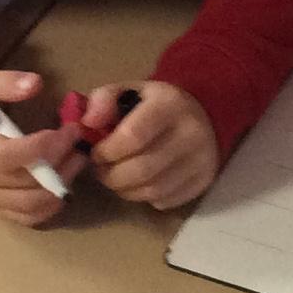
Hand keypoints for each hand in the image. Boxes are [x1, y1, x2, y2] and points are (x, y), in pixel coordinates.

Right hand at [0, 71, 79, 227]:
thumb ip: (6, 82)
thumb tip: (36, 84)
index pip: (2, 156)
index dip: (37, 149)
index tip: (63, 133)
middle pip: (21, 182)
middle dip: (57, 162)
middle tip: (77, 140)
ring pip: (28, 203)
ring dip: (59, 185)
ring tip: (77, 160)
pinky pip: (24, 217)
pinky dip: (48, 207)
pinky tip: (64, 186)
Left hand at [83, 80, 218, 209]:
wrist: (204, 113)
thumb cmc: (156, 104)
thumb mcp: (129, 91)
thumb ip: (103, 100)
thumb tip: (88, 123)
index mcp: (169, 105)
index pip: (133, 136)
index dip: (107, 151)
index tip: (96, 153)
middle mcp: (191, 133)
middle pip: (141, 170)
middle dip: (111, 176)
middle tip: (101, 171)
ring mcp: (201, 160)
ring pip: (152, 190)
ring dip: (124, 190)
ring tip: (116, 179)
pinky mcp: (204, 180)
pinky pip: (166, 201)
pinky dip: (145, 198)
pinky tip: (138, 185)